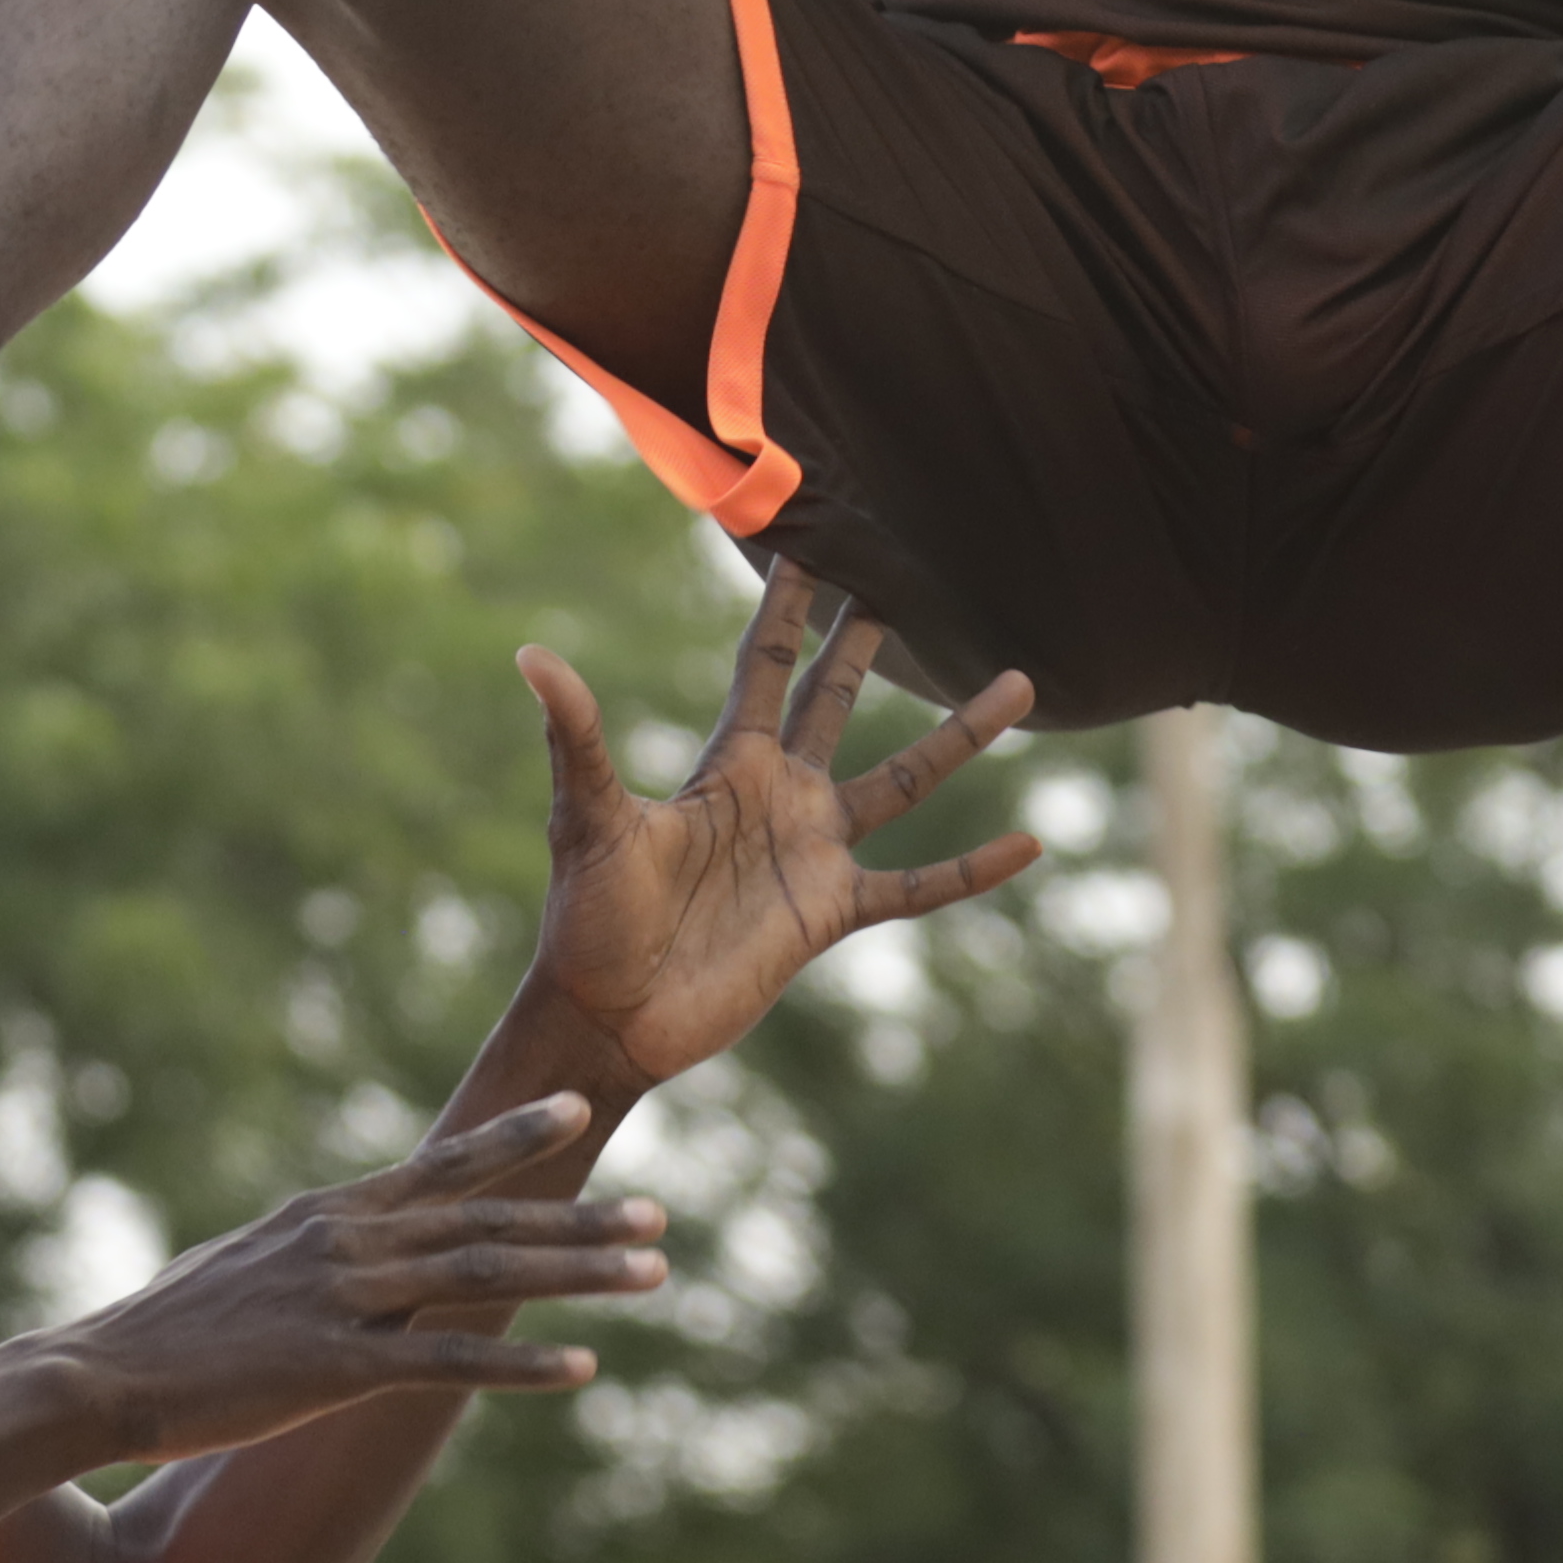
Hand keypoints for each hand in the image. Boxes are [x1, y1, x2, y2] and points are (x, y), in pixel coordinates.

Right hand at [23, 1093, 666, 1462]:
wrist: (97, 1375)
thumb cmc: (168, 1329)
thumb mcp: (248, 1264)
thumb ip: (308, 1247)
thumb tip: (337, 1234)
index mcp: (331, 1213)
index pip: (441, 1164)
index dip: (513, 1137)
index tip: (577, 1106)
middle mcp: (349, 1240)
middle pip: (487, 1219)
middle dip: (578, 1218)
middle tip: (657, 1217)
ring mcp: (345, 1300)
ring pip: (485, 1276)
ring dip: (576, 1273)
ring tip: (652, 1274)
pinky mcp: (334, 1367)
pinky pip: (446, 1363)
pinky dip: (520, 1365)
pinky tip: (582, 1369)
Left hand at [513, 565, 1040, 1098]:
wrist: (611, 1016)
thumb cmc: (588, 917)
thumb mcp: (589, 819)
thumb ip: (578, 736)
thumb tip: (532, 656)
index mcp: (726, 764)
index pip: (765, 668)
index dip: (784, 610)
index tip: (806, 546)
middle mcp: (778, 796)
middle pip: (834, 702)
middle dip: (861, 646)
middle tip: (893, 587)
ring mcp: (811, 852)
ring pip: (905, 778)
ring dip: (962, 734)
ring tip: (1019, 683)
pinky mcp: (831, 913)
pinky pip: (919, 886)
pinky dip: (973, 869)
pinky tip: (1030, 844)